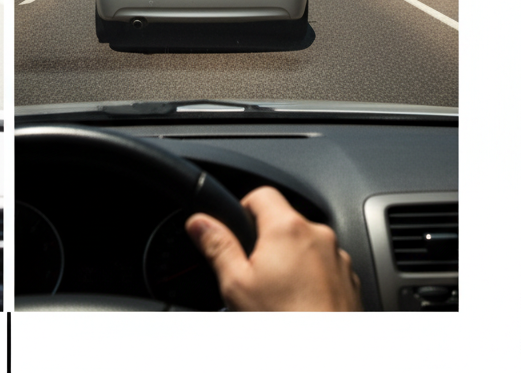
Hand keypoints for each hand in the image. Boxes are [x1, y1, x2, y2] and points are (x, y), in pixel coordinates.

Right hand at [185, 186, 361, 310]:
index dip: (243, 209)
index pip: (261, 194)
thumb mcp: (237, 285)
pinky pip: (324, 268)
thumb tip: (199, 223)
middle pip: (283, 222)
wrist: (325, 358)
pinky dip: (311, 279)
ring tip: (278, 295)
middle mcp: (319, 236)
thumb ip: (217, 246)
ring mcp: (339, 259)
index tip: (237, 233)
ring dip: (290, 261)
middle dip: (266, 242)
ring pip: (305, 247)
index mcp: (288, 228)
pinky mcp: (350, 282)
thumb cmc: (286, 323)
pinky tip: (299, 304)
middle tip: (254, 274)